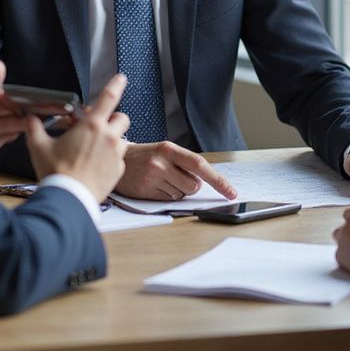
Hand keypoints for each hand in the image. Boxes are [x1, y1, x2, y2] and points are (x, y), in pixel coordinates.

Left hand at [0, 59, 30, 160]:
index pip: (10, 96)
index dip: (24, 96)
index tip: (40, 97)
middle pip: (15, 110)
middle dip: (29, 110)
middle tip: (47, 111)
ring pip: (14, 124)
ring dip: (26, 123)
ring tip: (39, 123)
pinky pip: (6, 138)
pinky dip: (16, 136)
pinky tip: (26, 134)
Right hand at [25, 74, 130, 200]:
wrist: (69, 200)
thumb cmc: (56, 173)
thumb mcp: (39, 147)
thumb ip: (34, 128)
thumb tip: (29, 118)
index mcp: (91, 126)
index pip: (109, 97)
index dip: (116, 84)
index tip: (121, 78)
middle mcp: (108, 137)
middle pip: (122, 117)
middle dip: (113, 118)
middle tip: (99, 126)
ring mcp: (116, 155)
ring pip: (123, 138)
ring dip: (113, 139)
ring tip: (96, 148)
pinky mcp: (119, 170)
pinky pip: (120, 159)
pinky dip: (112, 159)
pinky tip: (97, 165)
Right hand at [115, 141, 237, 200]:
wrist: (118, 159)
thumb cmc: (147, 156)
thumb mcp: (166, 151)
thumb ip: (185, 163)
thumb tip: (208, 182)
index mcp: (169, 149)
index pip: (200, 165)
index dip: (218, 181)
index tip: (231, 193)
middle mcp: (161, 163)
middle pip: (194, 186)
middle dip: (191, 185)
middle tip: (175, 176)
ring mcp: (152, 178)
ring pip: (182, 195)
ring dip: (177, 191)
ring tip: (162, 179)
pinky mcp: (145, 192)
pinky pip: (169, 201)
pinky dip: (166, 196)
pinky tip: (155, 186)